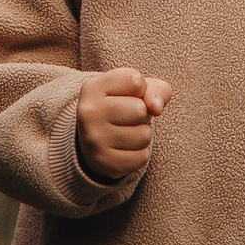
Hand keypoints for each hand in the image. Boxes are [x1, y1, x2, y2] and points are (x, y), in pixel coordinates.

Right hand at [77, 67, 171, 181]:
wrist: (97, 139)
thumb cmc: (124, 106)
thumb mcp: (138, 90)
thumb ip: (156, 89)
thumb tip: (156, 108)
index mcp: (93, 88)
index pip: (136, 81)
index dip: (141, 89)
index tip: (128, 94)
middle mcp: (88, 113)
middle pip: (140, 110)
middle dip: (143, 113)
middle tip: (128, 116)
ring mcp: (94, 140)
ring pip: (144, 135)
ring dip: (143, 134)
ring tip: (127, 131)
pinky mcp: (104, 163)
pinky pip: (142, 157)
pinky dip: (140, 153)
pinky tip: (125, 148)